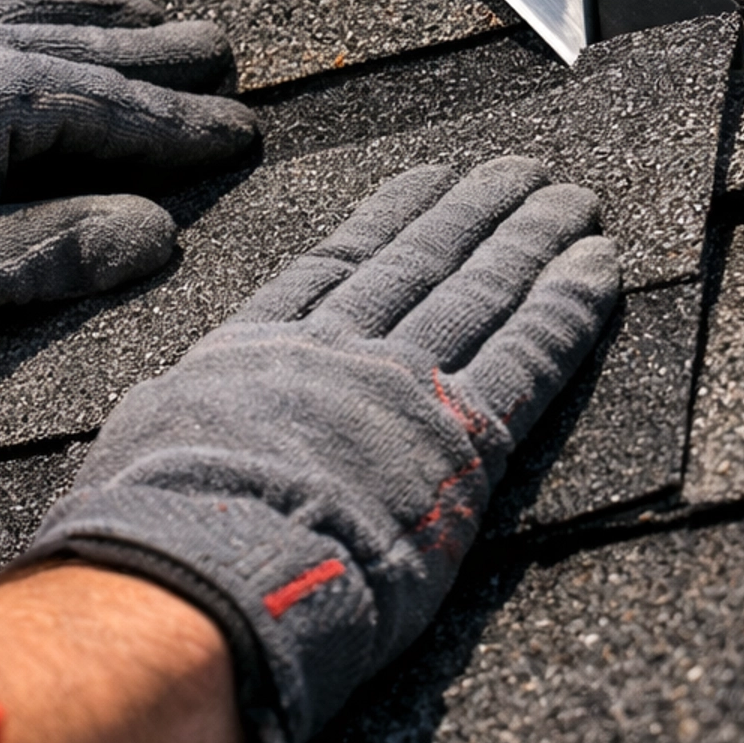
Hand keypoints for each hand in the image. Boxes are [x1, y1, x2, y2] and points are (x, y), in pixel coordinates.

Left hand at [0, 0, 257, 372]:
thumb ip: (63, 250)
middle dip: (162, 55)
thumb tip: (159, 235)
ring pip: (36, 12)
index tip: (242, 134)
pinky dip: (36, 10)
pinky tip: (43, 19)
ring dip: (103, 18)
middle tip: (223, 54)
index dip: (184, 128)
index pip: (118, 110)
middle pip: (90, 45)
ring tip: (154, 21)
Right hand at [26, 156, 619, 742]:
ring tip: (571, 197)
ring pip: (483, 292)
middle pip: (423, 263)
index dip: (388, 217)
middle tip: (520, 170)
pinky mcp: (463, 437)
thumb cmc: (155, 532)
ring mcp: (403, 387)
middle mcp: (339, 352)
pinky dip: (567, 306)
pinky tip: (598, 266)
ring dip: (532, 239)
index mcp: (261, 352)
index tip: (426, 180)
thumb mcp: (145, 442)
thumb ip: (173, 416)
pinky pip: (531, 355)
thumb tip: (159, 415)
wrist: (206, 572)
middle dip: (475, 211)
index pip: (338, 266)